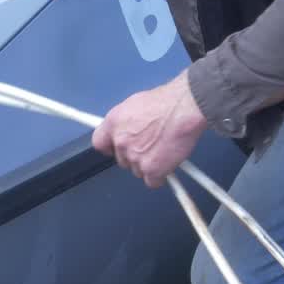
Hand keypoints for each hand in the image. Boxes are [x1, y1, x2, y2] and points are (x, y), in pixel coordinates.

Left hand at [92, 71, 208, 188]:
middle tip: (151, 146)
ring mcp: (135, 158)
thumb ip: (127, 121)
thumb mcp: (137, 104)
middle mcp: (121, 141)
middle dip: (135, 156)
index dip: (109, 148)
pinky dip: (161, 175)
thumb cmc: (167, 102)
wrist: (184, 109)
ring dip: (149, 165)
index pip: (99, 143)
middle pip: (122, 160)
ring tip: (164, 149)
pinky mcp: (151, 170)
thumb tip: (129, 128)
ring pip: (138, 171)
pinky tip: (169, 161)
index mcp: (114, 123)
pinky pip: (152, 181)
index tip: (115, 150)